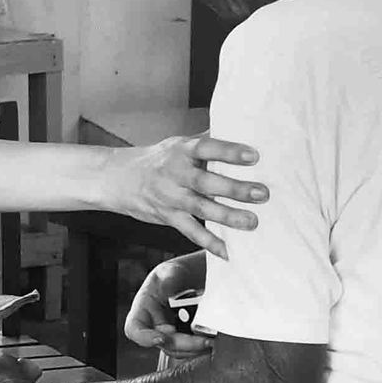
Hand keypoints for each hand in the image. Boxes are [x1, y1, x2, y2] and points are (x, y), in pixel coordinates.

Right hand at [104, 133, 265, 257]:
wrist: (120, 179)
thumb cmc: (159, 160)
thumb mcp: (179, 144)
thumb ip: (207, 142)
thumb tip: (242, 131)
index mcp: (182, 151)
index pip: (207, 149)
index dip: (229, 152)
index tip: (254, 157)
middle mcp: (175, 174)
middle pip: (206, 182)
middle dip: (234, 189)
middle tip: (261, 193)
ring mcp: (171, 198)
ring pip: (201, 208)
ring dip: (227, 216)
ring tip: (252, 222)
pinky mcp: (168, 217)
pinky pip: (190, 231)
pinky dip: (209, 242)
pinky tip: (228, 251)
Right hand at [125, 253, 215, 359]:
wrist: (190, 281)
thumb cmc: (174, 275)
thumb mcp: (171, 271)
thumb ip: (170, 278)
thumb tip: (168, 287)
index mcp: (143, 310)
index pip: (135, 329)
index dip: (145, 337)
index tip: (162, 338)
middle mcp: (153, 327)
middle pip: (163, 344)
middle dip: (184, 345)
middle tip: (205, 341)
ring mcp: (169, 335)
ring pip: (178, 351)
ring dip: (195, 349)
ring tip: (213, 341)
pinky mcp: (184, 340)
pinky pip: (190, 349)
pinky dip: (202, 347)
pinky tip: (214, 341)